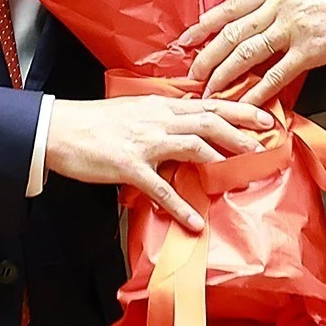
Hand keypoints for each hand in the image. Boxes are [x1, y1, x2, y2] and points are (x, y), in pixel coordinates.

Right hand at [43, 95, 274, 231]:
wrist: (61, 128)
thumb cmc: (97, 121)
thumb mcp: (136, 110)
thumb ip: (164, 116)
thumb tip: (188, 122)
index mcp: (162, 106)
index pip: (209, 104)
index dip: (239, 109)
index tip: (265, 116)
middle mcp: (158, 120)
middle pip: (208, 120)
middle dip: (240, 130)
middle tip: (264, 142)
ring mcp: (145, 142)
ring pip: (191, 144)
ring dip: (219, 156)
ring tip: (240, 170)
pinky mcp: (129, 165)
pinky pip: (160, 188)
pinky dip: (180, 205)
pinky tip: (195, 221)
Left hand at [178, 0, 325, 106]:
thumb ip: (281, 7)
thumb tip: (258, 29)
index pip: (230, 6)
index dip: (204, 25)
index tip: (185, 40)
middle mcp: (281, 3)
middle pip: (231, 32)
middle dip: (206, 56)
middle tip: (190, 75)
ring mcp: (295, 26)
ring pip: (246, 53)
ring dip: (223, 76)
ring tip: (208, 93)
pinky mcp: (312, 49)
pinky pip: (276, 75)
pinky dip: (256, 91)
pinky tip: (244, 104)